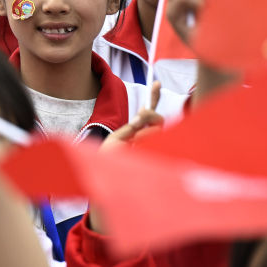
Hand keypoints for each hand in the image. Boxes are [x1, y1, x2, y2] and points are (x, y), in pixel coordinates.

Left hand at [88, 82, 163, 231]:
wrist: (107, 184)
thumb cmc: (108, 164)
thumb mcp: (116, 141)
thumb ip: (130, 128)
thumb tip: (143, 116)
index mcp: (137, 133)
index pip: (149, 114)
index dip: (153, 97)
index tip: (157, 82)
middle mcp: (147, 139)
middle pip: (159, 119)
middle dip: (151, 114)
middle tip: (141, 117)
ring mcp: (152, 147)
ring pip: (160, 129)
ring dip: (148, 129)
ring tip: (136, 141)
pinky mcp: (157, 155)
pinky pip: (159, 140)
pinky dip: (149, 137)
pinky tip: (141, 144)